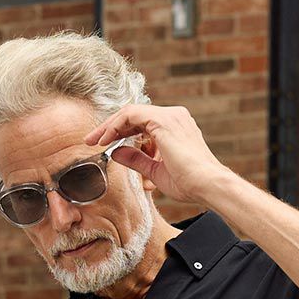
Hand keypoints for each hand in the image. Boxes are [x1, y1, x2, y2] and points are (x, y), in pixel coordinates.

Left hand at [82, 103, 230, 205]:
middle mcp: (173, 116)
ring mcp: (169, 116)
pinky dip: (116, 126)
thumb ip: (137, 160)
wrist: (207, 185)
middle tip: (91, 140)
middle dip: (110, 127)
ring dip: (110, 126)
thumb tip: (116, 153)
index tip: (103, 145)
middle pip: (133, 115)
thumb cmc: (189, 183)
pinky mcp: (162, 120)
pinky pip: (131, 115)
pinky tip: (105, 140)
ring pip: (130, 113)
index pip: (141, 123)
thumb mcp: (156, 171)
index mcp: (175, 127)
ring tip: (94, 141)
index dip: (121, 132)